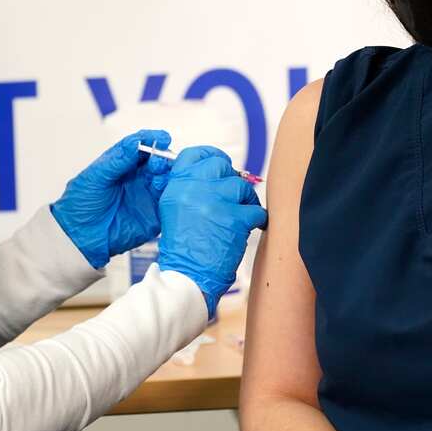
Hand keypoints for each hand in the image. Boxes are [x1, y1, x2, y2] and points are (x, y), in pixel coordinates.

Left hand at [51, 130, 173, 267]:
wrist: (79, 235)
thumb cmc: (81, 203)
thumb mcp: (95, 176)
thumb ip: (117, 160)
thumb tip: (137, 142)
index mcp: (123, 165)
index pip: (142, 147)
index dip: (153, 140)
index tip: (163, 138)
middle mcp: (138, 178)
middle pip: (158, 162)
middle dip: (162, 158)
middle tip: (159, 161)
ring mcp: (147, 195)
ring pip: (166, 180)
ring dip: (167, 175)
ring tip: (159, 177)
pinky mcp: (153, 215)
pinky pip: (168, 202)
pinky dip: (171, 194)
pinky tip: (165, 191)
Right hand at [155, 146, 268, 314]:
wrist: (187, 276)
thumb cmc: (183, 248)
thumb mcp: (174, 210)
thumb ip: (189, 188)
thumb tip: (213, 175)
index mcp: (177, 186)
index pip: (195, 154)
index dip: (211, 155)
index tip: (220, 163)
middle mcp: (193, 189)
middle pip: (221, 165)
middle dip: (231, 179)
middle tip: (234, 195)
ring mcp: (215, 201)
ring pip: (241, 186)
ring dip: (245, 200)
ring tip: (242, 215)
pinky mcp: (235, 219)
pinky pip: (256, 210)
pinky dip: (257, 219)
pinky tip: (250, 227)